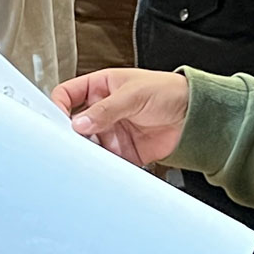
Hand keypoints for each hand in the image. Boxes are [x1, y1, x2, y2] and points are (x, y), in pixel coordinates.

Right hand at [52, 68, 190, 165]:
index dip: (58, 105)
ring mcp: (111, 132)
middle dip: (70, 134)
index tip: (58, 120)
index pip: (68, 95)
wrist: (195, 115)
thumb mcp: (133, 94)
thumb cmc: (168, 91)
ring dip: (86, 152)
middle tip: (71, 142)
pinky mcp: (123, 152)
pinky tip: (103, 166)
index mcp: (100, 87)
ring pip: (87, 146)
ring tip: (88, 156)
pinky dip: (102, 166)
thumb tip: (80, 122)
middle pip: (74, 124)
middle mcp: (102, 111)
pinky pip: (106, 161)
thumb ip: (106, 109)